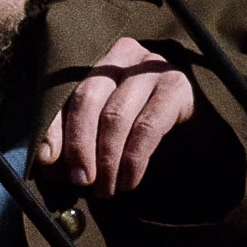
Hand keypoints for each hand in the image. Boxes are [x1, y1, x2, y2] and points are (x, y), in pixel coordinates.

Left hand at [37, 37, 196, 198]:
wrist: (199, 132)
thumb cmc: (144, 131)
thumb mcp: (105, 135)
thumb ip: (77, 142)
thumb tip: (47, 159)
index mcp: (99, 62)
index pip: (68, 94)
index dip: (55, 129)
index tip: (47, 161)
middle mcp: (124, 56)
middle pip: (88, 99)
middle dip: (80, 146)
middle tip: (81, 182)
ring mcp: (153, 67)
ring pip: (115, 115)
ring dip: (107, 161)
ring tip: (106, 190)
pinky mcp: (176, 88)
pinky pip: (146, 128)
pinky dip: (132, 161)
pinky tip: (129, 181)